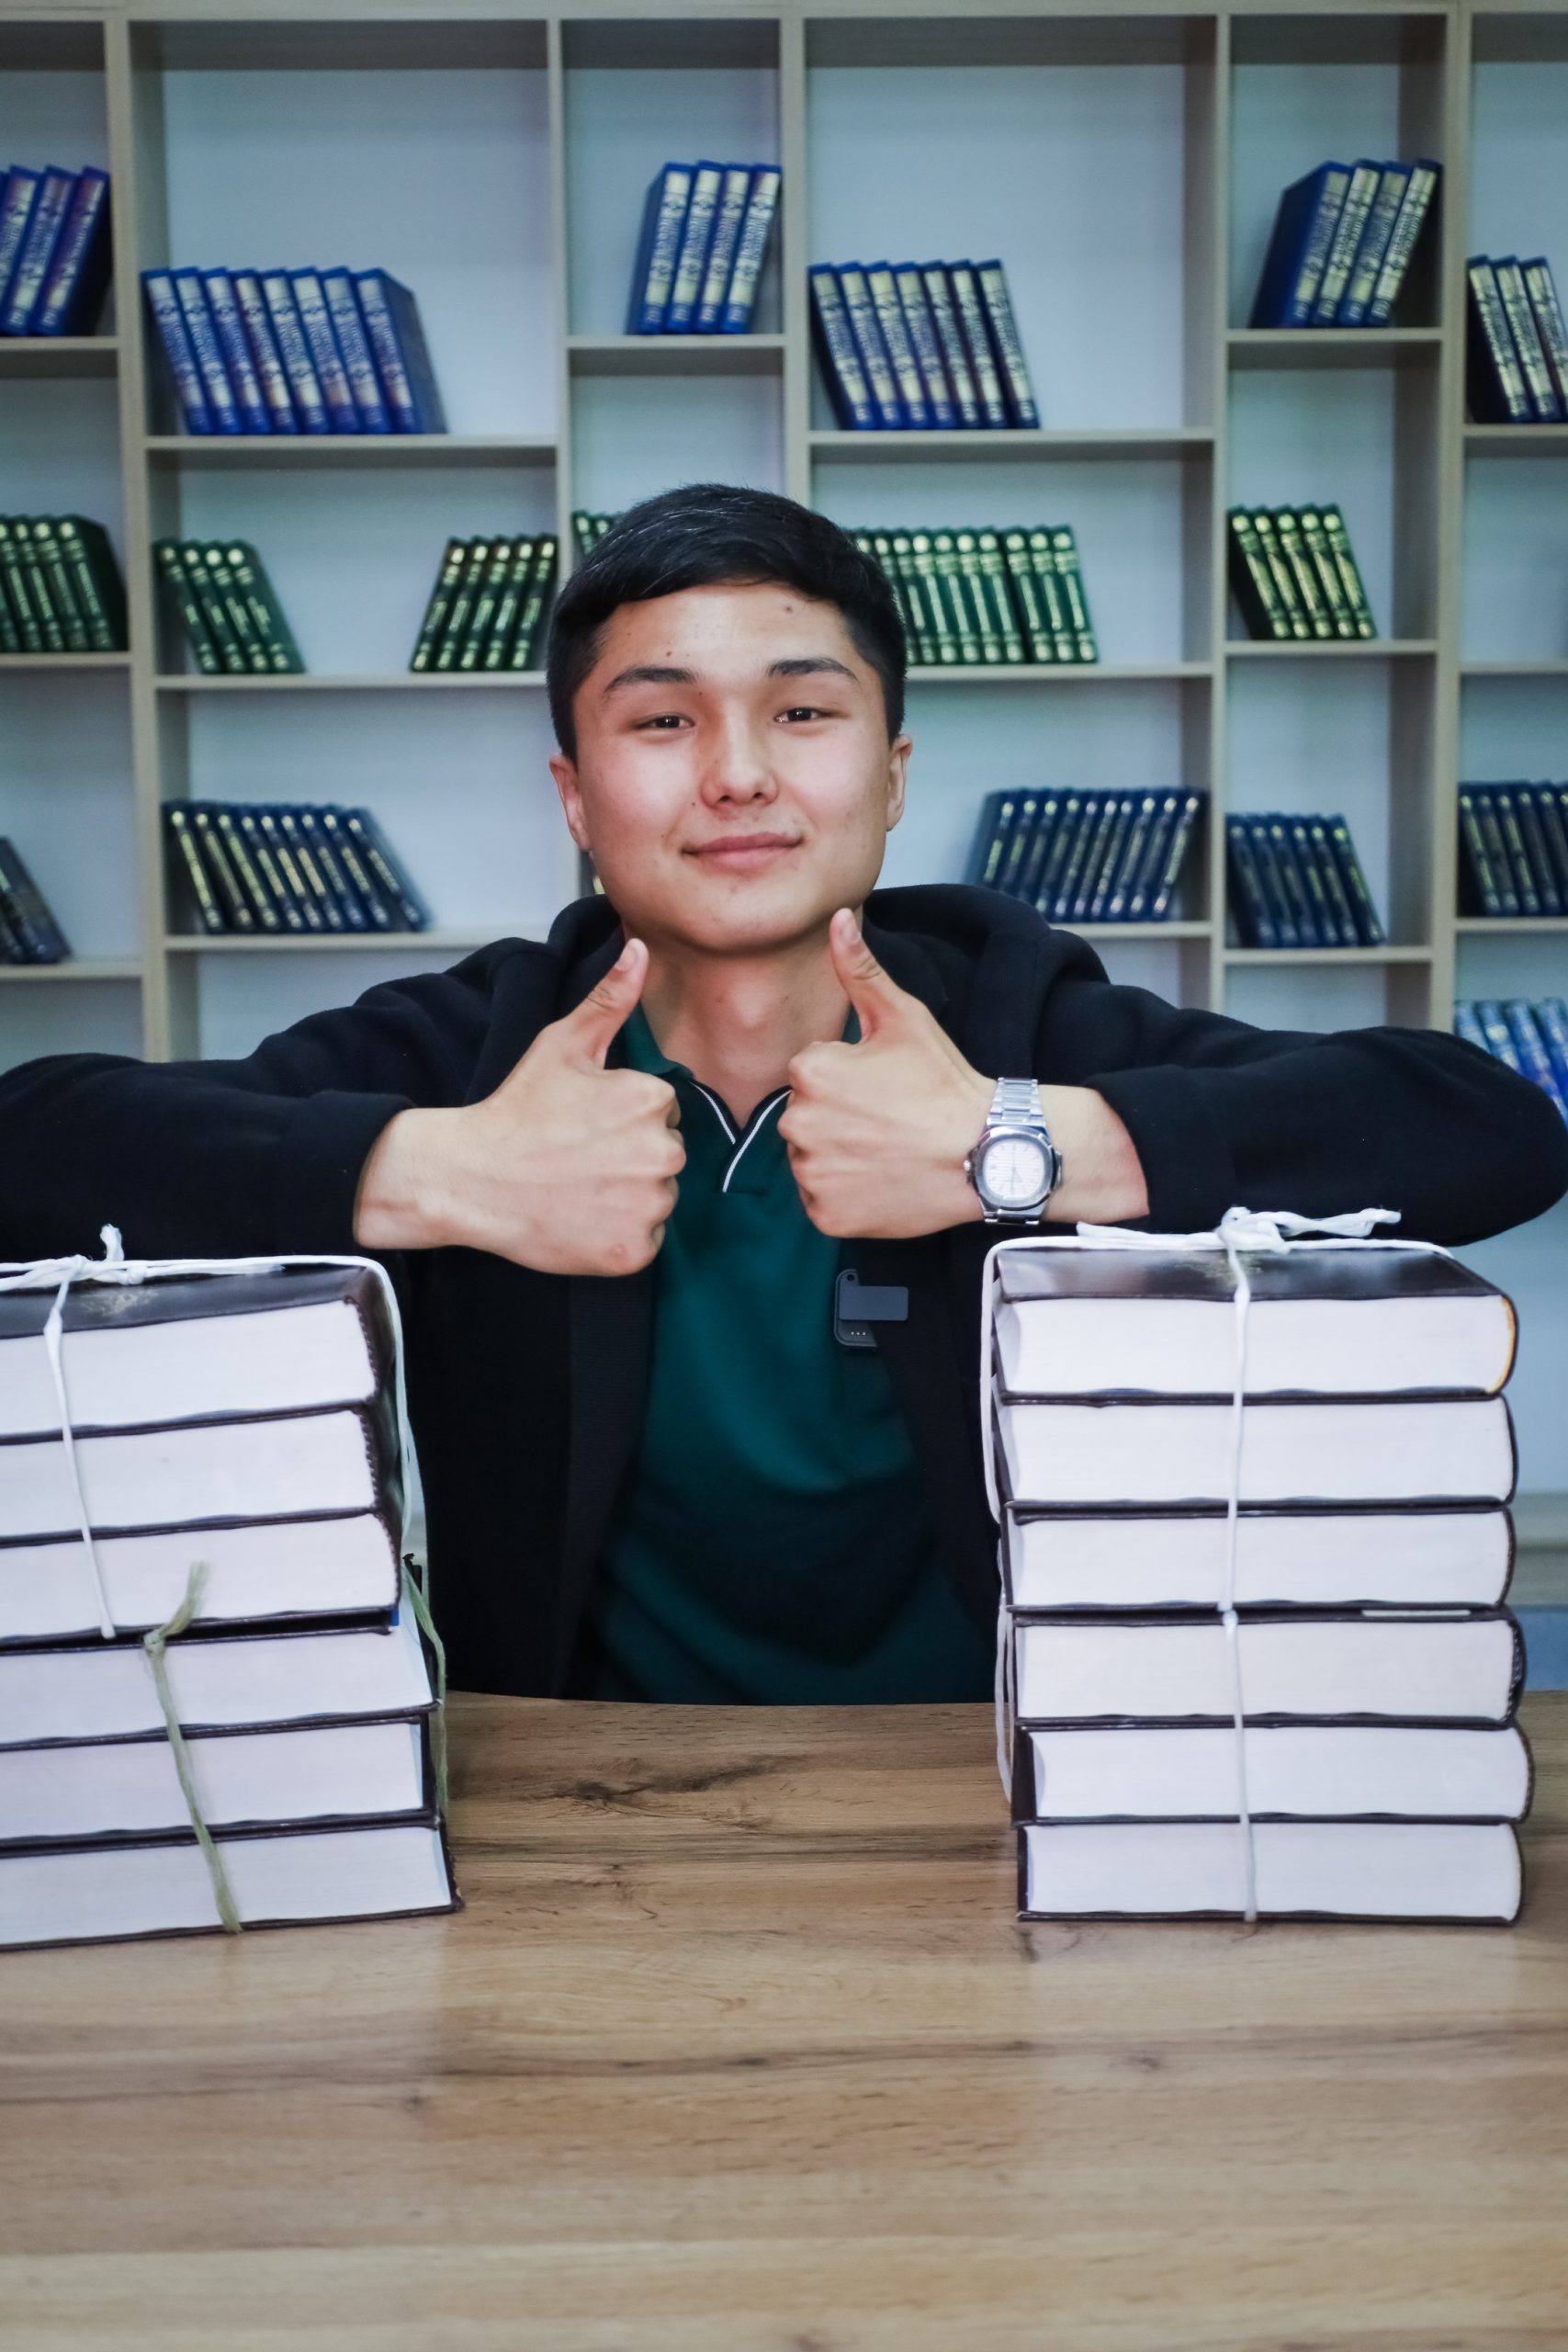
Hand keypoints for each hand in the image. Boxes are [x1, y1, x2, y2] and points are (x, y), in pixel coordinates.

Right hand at [354, 937, 683, 1274]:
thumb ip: (610, 1000)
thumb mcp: (561, 1046)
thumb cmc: (517, 1110)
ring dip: (628, 1197)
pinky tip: (581, 1220)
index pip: (662, 1110)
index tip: (583, 1124)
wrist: (472, 1179)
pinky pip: (644, 1241)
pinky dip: (617, 1237)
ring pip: (658, 1198)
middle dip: (631, 1156)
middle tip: (578, 1158)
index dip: (623, 1116)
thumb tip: (641, 948)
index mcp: (650, 1099)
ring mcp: (648, 1206)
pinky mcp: (633, 1251)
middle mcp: (660, 1153)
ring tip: (578, 1189)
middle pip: (665, 1155)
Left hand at [776, 910, 1150, 1238]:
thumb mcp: (904, 1018)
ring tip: (887, 1151)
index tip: (887, 1088)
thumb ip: (860, 970)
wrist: (987, 1155)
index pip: (811, 1073)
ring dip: (838, 1156)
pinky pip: (821, 1199)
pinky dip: (845, 1196)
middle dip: (838, 1117)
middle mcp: (799, 1125)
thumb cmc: (944, 1083)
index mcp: (810, 1072)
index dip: (850, 1078)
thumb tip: (837, 918)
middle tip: (890, 1121)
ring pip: (810, 1159)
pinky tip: (881, 1182)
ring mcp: (812, 1175)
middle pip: (806, 1116)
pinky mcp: (825, 1216)